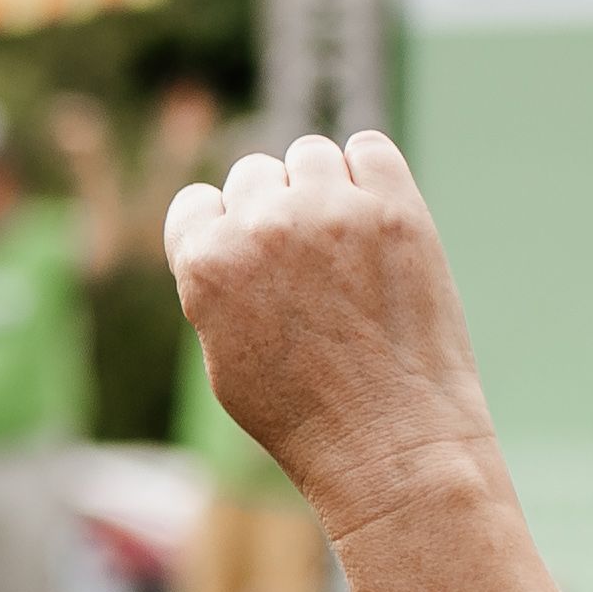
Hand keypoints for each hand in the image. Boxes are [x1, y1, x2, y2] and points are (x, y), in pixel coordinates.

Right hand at [162, 132, 504, 539]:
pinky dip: (368, 173)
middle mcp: (263, 226)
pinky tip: (375, 216)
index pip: (197, 203)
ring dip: (320, 185)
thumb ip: (217, 282)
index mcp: (207, 262)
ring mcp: (332, 211)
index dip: (221, 234)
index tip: (249, 264)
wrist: (390, 442)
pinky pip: (369, 149)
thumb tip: (231, 227)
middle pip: (253, 174)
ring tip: (343, 240)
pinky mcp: (395, 208)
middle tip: (305, 265)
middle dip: (271, 211)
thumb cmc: (304, 414)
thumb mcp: (223, 355)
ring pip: (309, 154)